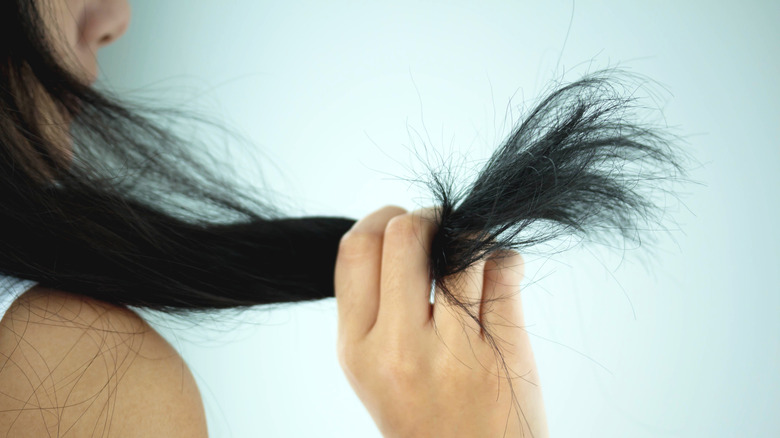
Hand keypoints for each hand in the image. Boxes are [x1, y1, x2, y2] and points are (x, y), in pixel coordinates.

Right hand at [335, 206, 548, 436]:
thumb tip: (398, 230)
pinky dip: (505, 259)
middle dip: (431, 218)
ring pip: (462, 246)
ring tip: (476, 258)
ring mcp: (455, 351)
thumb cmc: (424, 417)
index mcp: (357, 347)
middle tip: (445, 231)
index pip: (356, 249)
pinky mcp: (505, 352)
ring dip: (473, 237)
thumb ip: (374, 306)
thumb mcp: (374, 369)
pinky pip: (504, 270)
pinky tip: (501, 275)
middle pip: (406, 234)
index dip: (382, 220)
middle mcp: (399, 348)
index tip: (401, 223)